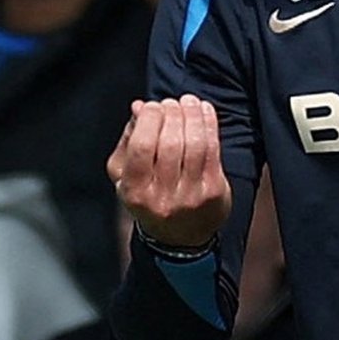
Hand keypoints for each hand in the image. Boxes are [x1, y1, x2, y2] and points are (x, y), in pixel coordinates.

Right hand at [107, 95, 231, 247]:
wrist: (180, 237)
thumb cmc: (149, 195)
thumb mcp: (125, 175)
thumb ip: (128, 140)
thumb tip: (139, 107)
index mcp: (135, 192)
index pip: (141, 147)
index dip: (149, 119)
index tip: (152, 106)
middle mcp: (162, 197)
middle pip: (169, 142)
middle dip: (172, 114)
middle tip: (172, 102)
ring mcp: (190, 196)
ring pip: (194, 144)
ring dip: (192, 115)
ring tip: (189, 101)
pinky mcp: (213, 191)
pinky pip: (213, 149)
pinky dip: (209, 124)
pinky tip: (204, 110)